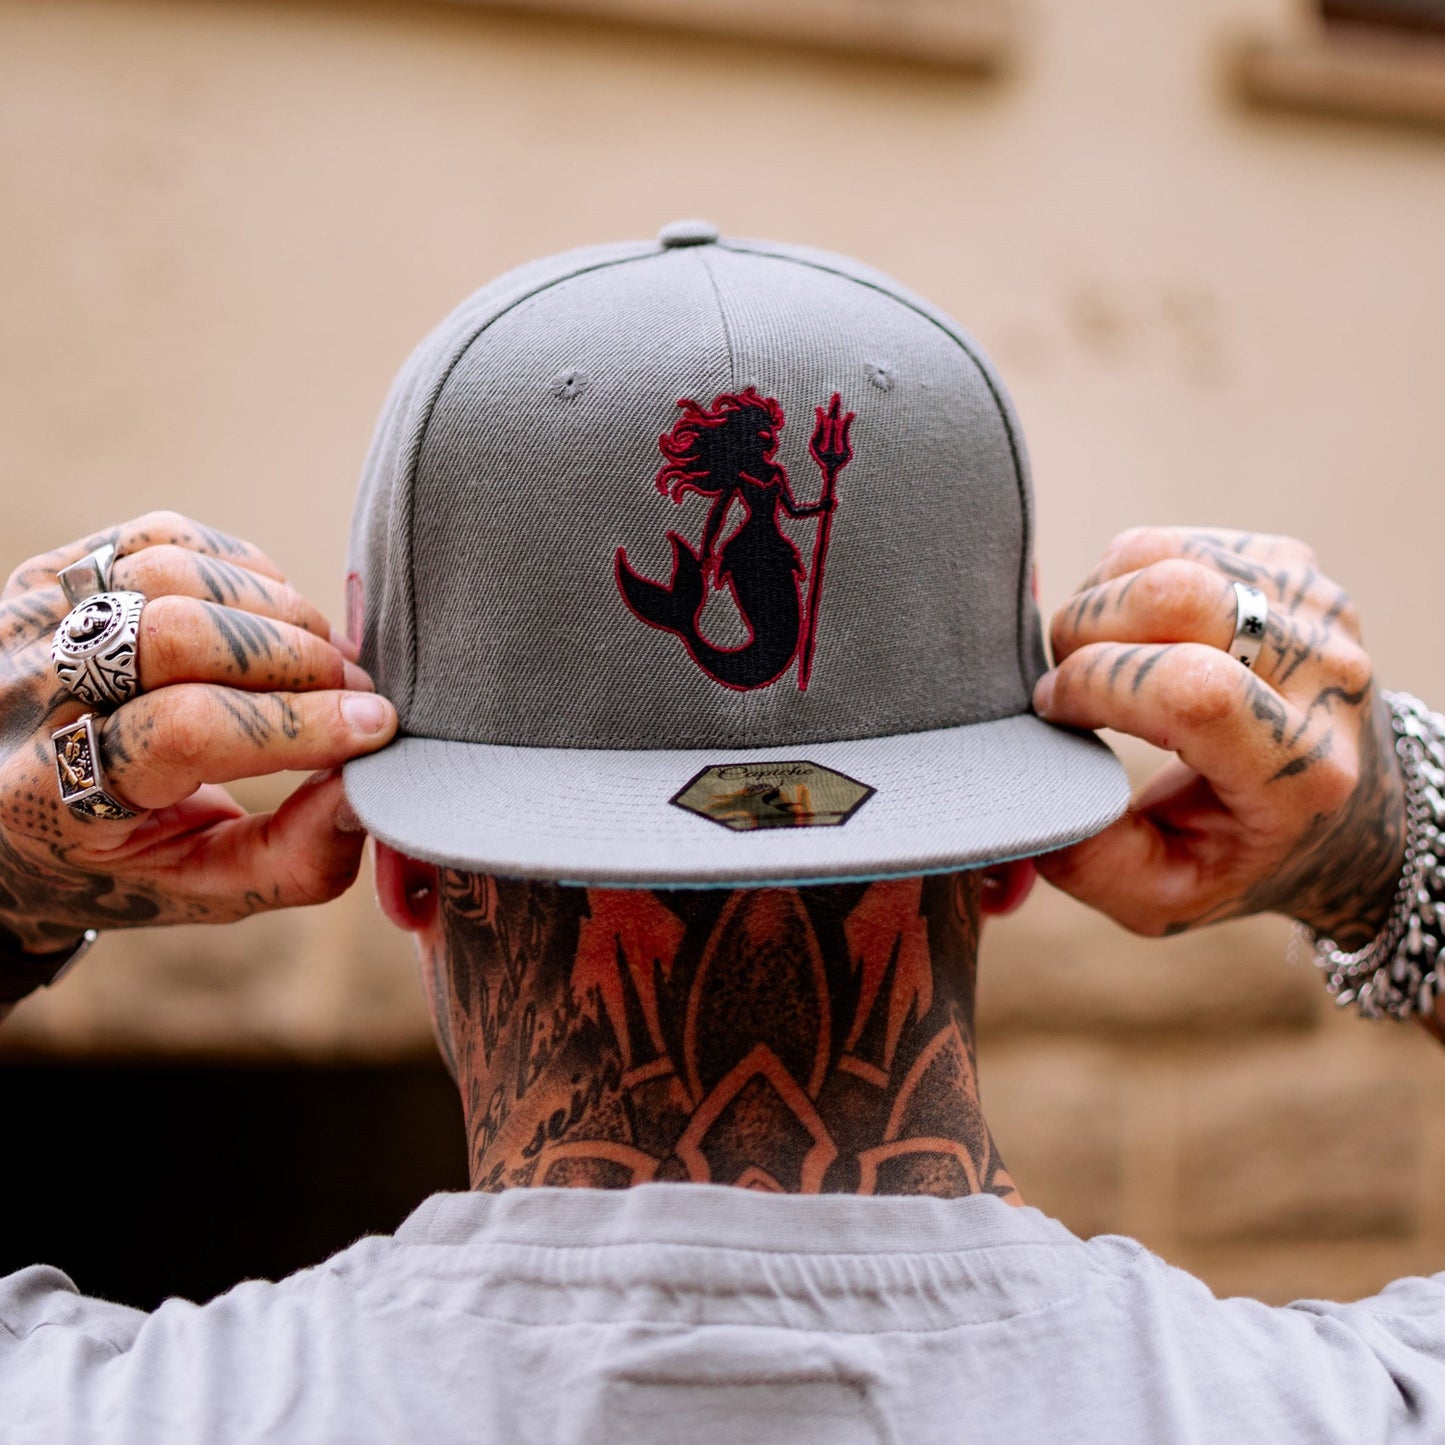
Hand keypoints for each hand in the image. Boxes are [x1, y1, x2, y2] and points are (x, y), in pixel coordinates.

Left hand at [0, 512, 396, 953]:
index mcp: (47, 799)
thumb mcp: (206, 892)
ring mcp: (28, 623)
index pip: (185, 730)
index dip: (296, 723)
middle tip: (355, 691)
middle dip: (293, 657)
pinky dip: (244, 568)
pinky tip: (274, 619)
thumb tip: (367, 788)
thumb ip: (296, 860)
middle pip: (175, 633)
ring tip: (323, 658)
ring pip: (174, 571)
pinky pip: (163, 536)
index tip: (374, 728)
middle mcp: (23, 697)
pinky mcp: (52, 576)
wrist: (14, 819)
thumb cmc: (123, 863)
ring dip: (277, 609)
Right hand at [1033, 527, 1402, 947]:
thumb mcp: (1163, 898)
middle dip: (1083, 632)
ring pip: (1163, 556)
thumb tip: (1028, 789)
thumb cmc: (1238, 853)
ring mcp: (1314, 608)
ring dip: (1095, 602)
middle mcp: (1325, 675)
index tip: (1056, 716)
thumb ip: (1089, 862)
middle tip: (1068, 685)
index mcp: (1300, 770)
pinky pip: (1169, 541)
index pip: (1192, 691)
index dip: (1096, 688)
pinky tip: (1127, 634)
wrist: (1344, 812)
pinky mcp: (1290, 565)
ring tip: (1096, 659)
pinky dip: (1118, 579)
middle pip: (1176, 596)